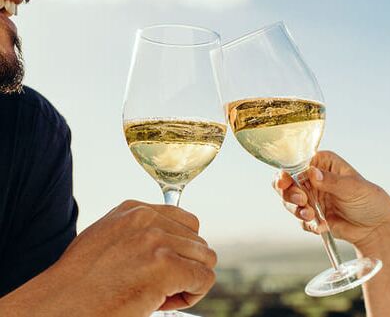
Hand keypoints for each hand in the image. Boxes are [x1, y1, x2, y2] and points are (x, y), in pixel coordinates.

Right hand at [2, 200, 216, 316]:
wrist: (59, 304)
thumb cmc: (81, 281)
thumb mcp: (108, 238)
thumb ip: (139, 233)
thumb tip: (173, 241)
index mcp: (134, 210)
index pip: (185, 221)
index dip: (180, 248)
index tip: (160, 268)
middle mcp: (147, 218)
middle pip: (198, 240)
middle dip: (185, 266)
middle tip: (161, 286)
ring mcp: (157, 240)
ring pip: (206, 258)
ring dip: (190, 280)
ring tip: (162, 294)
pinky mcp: (165, 266)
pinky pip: (204, 278)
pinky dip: (193, 294)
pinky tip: (166, 302)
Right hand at [274, 151, 389, 249]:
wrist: (376, 228)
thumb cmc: (369, 200)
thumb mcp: (352, 187)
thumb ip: (331, 181)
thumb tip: (312, 173)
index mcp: (321, 163)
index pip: (296, 163)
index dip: (287, 172)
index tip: (285, 182)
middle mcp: (312, 178)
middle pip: (286, 182)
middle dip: (289, 193)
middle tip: (302, 201)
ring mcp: (310, 197)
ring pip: (288, 201)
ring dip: (297, 210)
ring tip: (312, 216)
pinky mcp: (311, 215)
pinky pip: (299, 219)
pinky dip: (308, 223)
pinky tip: (322, 226)